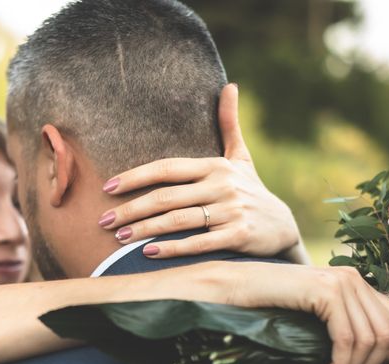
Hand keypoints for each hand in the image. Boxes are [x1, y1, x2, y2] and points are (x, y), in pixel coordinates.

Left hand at [99, 83, 300, 258]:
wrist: (284, 227)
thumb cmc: (251, 190)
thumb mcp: (241, 157)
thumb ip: (229, 125)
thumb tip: (230, 85)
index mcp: (215, 166)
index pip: (167, 169)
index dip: (136, 177)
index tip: (109, 187)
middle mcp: (222, 186)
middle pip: (166, 197)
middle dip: (131, 209)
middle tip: (104, 220)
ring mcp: (231, 212)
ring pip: (179, 221)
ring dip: (145, 229)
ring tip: (118, 237)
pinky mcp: (239, 236)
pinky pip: (199, 244)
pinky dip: (173, 248)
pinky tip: (147, 252)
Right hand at [230, 263, 388, 363]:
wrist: (237, 286)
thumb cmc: (267, 302)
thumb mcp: (313, 310)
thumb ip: (340, 319)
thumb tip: (369, 355)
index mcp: (354, 279)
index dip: (388, 353)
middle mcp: (353, 277)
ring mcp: (341, 282)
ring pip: (370, 339)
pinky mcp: (327, 292)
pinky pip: (347, 340)